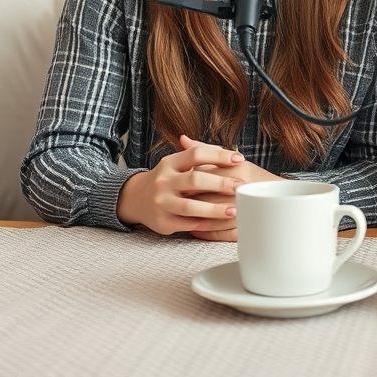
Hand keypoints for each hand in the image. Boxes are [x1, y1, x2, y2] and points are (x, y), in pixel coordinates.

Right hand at [116, 135, 246, 235]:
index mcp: (169, 163)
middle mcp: (163, 181)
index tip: (239, 159)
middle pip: (195, 180)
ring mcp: (161, 202)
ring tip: (235, 210)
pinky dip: (207, 224)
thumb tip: (231, 152)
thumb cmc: (167, 179)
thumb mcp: (177, 163)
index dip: (219, 156)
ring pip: (191, 207)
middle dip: (221, 184)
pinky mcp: (163, 222)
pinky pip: (188, 224)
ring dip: (215, 209)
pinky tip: (222, 223)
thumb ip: (202, 155)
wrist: (135, 199)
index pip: (196, 154)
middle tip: (240, 187)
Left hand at [180, 136, 281, 241]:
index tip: (176, 184)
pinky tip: (197, 230)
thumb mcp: (230, 159)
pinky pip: (222, 234)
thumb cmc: (252, 175)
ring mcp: (245, 210)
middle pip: (205, 197)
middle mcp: (241, 189)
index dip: (187, 182)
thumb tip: (181, 139)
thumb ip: (205, 150)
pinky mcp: (247, 227)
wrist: (282, 194)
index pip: (203, 175)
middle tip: (176, 202)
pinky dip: (207, 233)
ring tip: (183, 217)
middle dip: (189, 201)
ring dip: (195, 220)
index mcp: (237, 170)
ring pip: (212, 219)